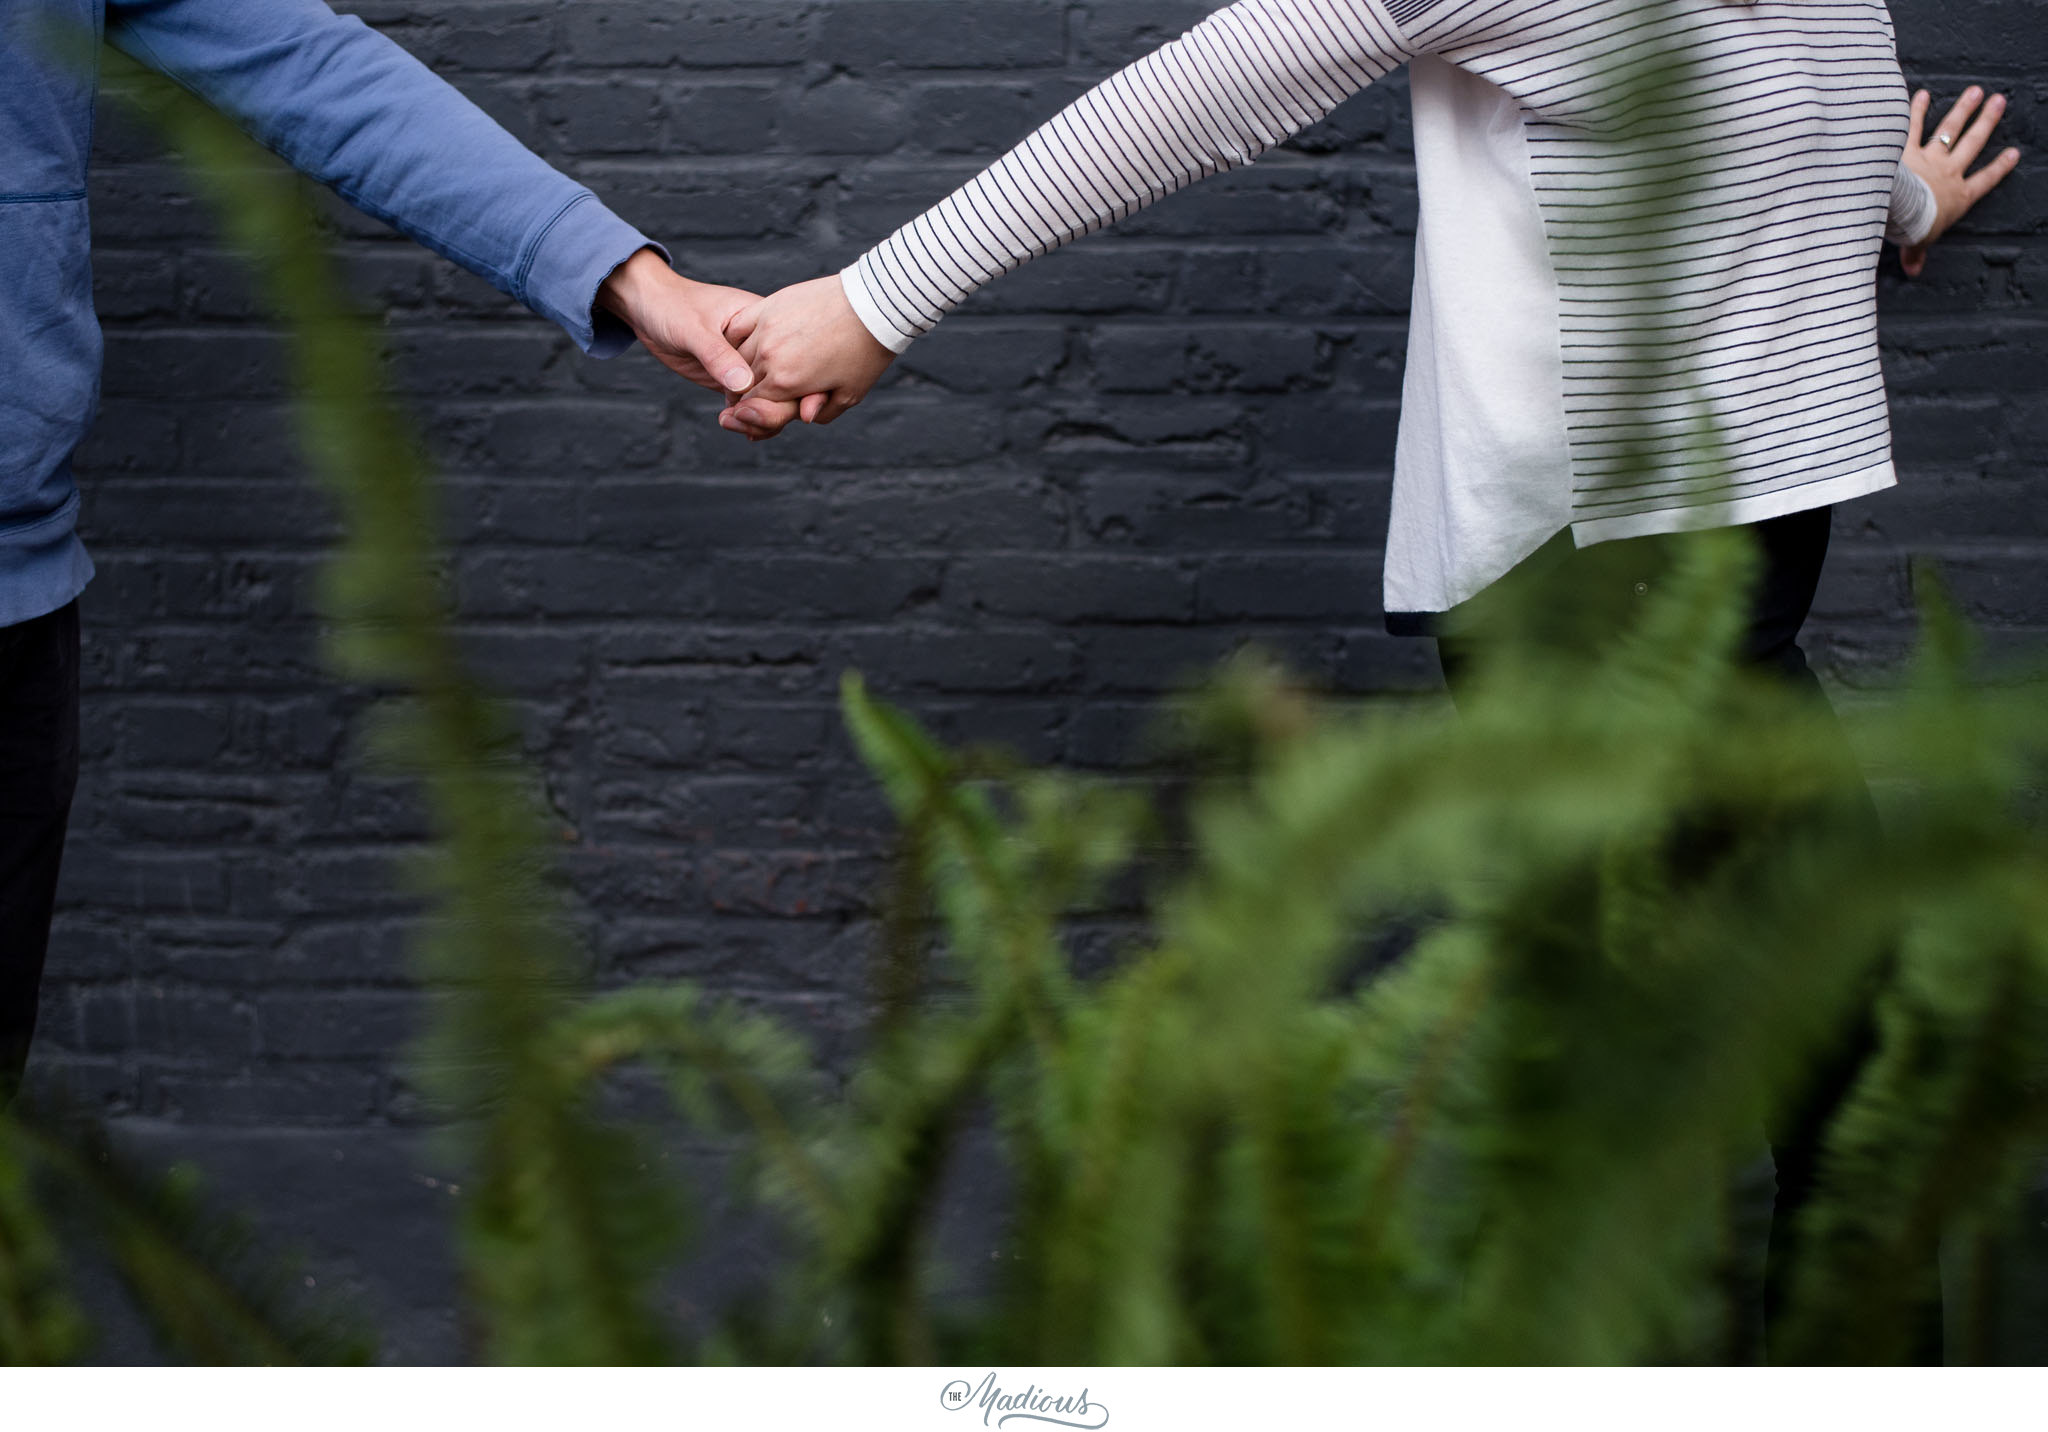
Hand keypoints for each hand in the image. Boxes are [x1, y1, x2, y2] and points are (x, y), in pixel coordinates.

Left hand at [598, 248, 798, 438]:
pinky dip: (749, 421)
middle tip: (749, 420)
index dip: (807, 386)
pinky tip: (738, 428)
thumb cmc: (672, 304)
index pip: (797, 357)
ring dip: (762, 420)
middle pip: (790, 386)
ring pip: (772, 400)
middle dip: (779, 410)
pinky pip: (752, 405)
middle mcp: (765, 346)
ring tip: (733, 423)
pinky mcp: (733, 380)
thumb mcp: (694, 327)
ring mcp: (750, 365)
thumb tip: (744, 385)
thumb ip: (718, 355)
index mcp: (767, 322)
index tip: (803, 412)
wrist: (648, 307)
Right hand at [721, 276, 896, 436]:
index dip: (754, 412)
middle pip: (742, 383)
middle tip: (761, 392)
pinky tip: (748, 345)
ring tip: (756, 370)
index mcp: (785, 382)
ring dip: (744, 367)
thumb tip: (800, 417)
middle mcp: (768, 356)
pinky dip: (738, 339)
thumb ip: (820, 412)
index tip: (761, 410)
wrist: (873, 305)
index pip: (751, 406)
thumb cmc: (865, 352)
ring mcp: (766, 327)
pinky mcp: (769, 305)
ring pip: (739, 356)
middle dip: (749, 392)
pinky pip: (738, 327)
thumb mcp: (849, 395)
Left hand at [1900, 85, 2020, 276]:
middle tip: (2000, 102)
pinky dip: (1916, 110)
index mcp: (1957, 197)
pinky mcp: (1906, 150)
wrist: (1899, 212)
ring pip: (1950, 129)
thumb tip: (1914, 271)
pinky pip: (1912, 127)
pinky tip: (1921, 94)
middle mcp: (1948, 173)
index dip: (1999, 168)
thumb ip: (1915, 254)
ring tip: (1976, 91)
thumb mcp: (1917, 244)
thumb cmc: (1913, 229)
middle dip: (1987, 122)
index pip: (1984, 181)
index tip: (2013, 153)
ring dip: (1964, 109)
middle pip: (1972, 144)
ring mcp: (1929, 158)